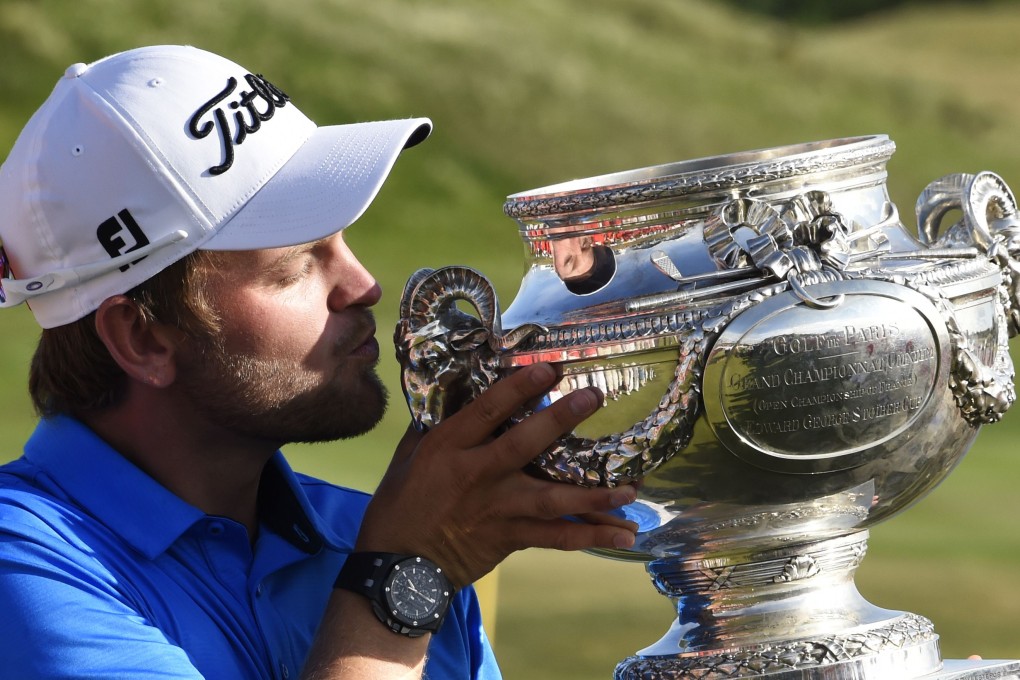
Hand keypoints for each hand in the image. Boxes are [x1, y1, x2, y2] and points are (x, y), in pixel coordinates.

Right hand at [356, 362, 637, 587]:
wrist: (398, 568)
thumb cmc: (400, 506)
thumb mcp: (408, 457)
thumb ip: (436, 427)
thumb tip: (458, 393)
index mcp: (448, 448)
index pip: (487, 411)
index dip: (519, 388)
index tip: (550, 369)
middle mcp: (476, 475)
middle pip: (524, 444)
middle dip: (561, 420)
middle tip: (594, 397)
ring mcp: (496, 509)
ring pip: (551, 499)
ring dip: (594, 494)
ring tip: (630, 489)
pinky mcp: (509, 537)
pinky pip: (555, 537)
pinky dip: (589, 536)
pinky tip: (622, 536)